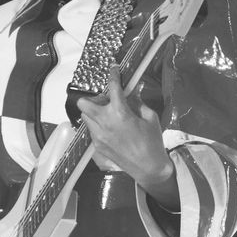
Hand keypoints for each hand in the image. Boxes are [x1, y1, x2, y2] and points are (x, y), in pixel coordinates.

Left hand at [75, 64, 179, 208]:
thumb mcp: (149, 117)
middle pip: (84, 103)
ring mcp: (98, 135)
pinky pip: (91, 129)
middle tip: (106, 101)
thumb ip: (138, 102)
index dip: (113, 75)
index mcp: (120, 112)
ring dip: (94, 112)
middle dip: (93, 98)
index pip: (113, 87)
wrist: (149, 168)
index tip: (113, 69)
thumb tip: (132, 92)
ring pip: (85, 116)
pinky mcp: (97, 145)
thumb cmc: (152, 141)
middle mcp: (104, 122)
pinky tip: (110, 128)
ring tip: (108, 115)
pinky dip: (97, 125)